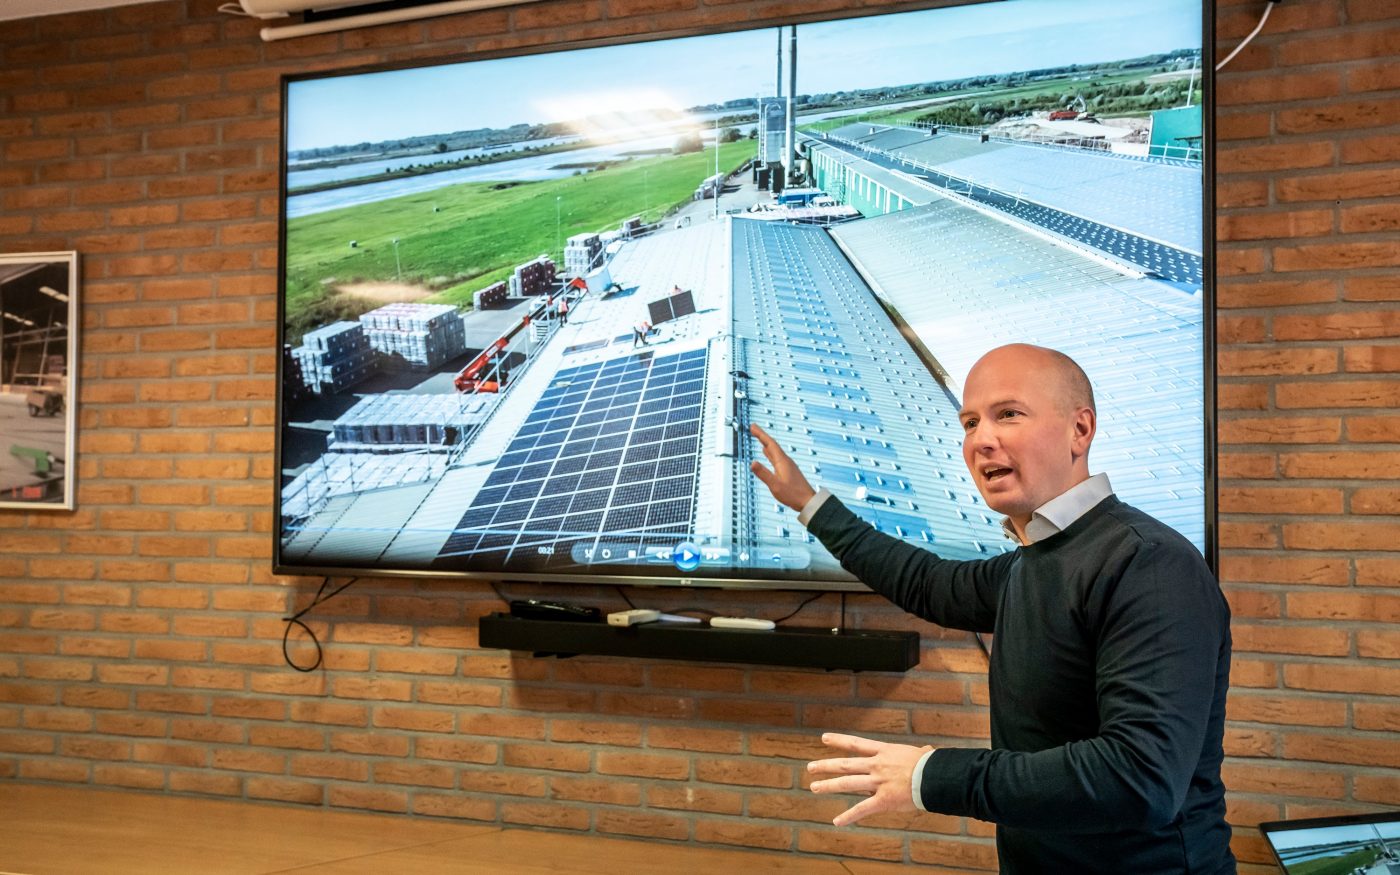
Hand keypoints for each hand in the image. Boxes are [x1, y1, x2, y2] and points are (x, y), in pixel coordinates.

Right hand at [749, 423, 816, 512]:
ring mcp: (787, 465)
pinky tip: (767, 453)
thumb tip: (752, 463)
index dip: (761, 434)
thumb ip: (763, 474)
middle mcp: (785, 461)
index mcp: (782, 461)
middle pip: (772, 445)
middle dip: (762, 436)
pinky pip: (776, 457)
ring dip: (765, 443)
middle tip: (753, 428)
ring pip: (774, 451)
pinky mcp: (787, 471)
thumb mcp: (775, 485)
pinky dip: (770, 452)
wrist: (808, 501)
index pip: (770, 444)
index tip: (752, 426)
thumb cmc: (793, 494)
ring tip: (759, 438)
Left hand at [808, 732, 932, 826]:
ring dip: (829, 785)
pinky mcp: (882, 801)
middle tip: (811, 767)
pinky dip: (848, 816)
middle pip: (846, 764)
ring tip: (814, 787)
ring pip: (847, 783)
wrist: (934, 777)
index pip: (856, 744)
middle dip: (826, 766)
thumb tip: (926, 750)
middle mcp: (876, 766)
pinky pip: (862, 809)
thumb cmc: (931, 764)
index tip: (824, 738)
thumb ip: (919, 752)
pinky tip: (836, 821)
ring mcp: (877, 783)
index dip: (839, 741)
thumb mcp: (921, 753)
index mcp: (884, 752)